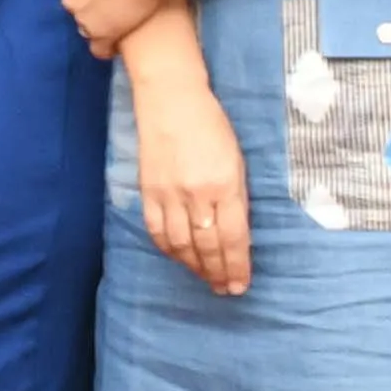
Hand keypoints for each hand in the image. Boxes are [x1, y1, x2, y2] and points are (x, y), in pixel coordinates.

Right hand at [130, 62, 248, 294]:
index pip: (233, 238)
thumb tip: (236, 233)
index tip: (241, 285)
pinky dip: (169, 251)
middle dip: (219, 273)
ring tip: (207, 280)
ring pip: (182, 245)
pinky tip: (180, 259)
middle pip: (208, 246)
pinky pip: (157, 231)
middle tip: (227, 290)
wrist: (170, 99)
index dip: (237, 266)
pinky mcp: (148, 191)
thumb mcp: (237, 159)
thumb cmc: (212, 125)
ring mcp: (169, 195)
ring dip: (195, 268)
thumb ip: (236, 196)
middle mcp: (197, 194)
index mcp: (225, 184)